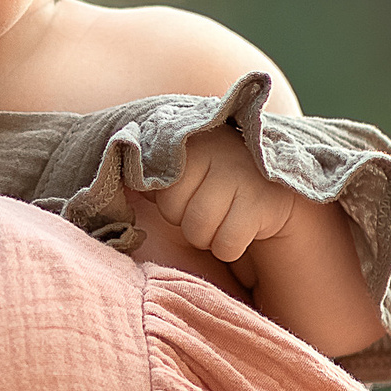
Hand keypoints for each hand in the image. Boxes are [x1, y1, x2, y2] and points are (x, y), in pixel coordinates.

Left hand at [151, 128, 294, 265]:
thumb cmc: (213, 183)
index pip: (160, 191)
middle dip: (187, 221)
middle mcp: (218, 151)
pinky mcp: (265, 202)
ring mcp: (243, 176)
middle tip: (208, 209)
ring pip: (199, 231)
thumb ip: (150, 174)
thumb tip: (118, 186)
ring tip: (222, 219)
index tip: (190, 195)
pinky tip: (241, 229)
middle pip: (176, 212)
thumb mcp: (182, 172)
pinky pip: (226, 245)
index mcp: (191, 142)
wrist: (273, 188)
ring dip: (207, 237)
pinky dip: (229, 248)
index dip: (172, 203)